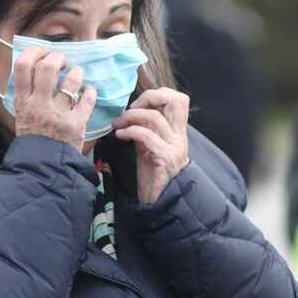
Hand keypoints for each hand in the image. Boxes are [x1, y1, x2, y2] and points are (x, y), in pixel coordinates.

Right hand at [12, 45, 96, 152]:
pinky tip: (88, 92)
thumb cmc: (33, 139)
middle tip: (63, 61)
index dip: (33, 52)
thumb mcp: (21, 116)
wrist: (42, 167)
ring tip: (77, 75)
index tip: (42, 53)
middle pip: (47, 67)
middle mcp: (39, 105)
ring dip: (77, 72)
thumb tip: (35, 68)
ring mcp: (58, 114)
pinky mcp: (76, 123)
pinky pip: (87, 99)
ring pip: (71, 80)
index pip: (22, 66)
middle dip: (58, 57)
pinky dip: (90, 92)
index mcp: (23, 102)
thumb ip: (26, 94)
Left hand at [113, 86, 190, 204]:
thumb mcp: (148, 148)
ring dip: (131, 116)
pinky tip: (119, 135)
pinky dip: (130, 131)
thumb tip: (132, 114)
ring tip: (118, 124)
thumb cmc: (153, 176)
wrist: (160, 203)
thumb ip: (145, 130)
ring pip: (155, 117)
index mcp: (177, 131)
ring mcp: (174, 147)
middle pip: (174, 100)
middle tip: (130, 109)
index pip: (178, 99)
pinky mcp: (165, 159)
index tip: (137, 104)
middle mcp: (179, 136)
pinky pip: (147, 136)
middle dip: (148, 98)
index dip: (157, 94)